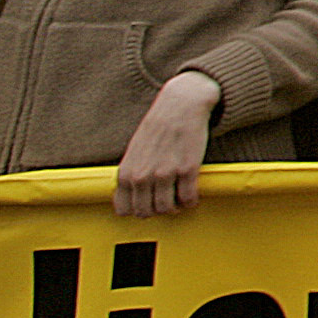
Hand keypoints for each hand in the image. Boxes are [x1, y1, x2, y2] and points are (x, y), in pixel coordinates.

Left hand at [114, 71, 220, 217]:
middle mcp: (142, 176)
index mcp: (126, 173)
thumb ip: (131, 174)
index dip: (136, 211)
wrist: (181, 105)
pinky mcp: (187, 169)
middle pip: (146, 212)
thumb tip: (134, 195)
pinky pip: (188, 198)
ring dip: (174, 208)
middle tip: (166, 203)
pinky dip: (191, 202)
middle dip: (156, 212)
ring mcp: (165, 174)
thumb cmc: (158, 127)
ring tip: (180, 201)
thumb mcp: (134, 151)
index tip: (148, 205)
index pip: (124, 210)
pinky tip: (192, 196)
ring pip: (166, 209)